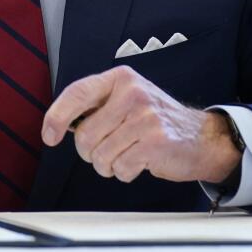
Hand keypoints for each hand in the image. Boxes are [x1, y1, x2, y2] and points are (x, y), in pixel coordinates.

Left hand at [41, 66, 239, 183]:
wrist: (201, 137)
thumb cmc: (156, 120)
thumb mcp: (127, 99)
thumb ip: (97, 105)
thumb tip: (59, 123)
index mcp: (121, 79)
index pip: (77, 93)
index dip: (56, 117)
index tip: (49, 136)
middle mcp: (133, 93)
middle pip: (85, 135)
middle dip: (91, 152)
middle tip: (109, 148)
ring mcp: (145, 117)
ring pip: (101, 156)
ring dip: (109, 165)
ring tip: (127, 154)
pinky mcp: (156, 142)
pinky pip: (120, 168)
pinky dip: (125, 172)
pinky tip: (141, 161)